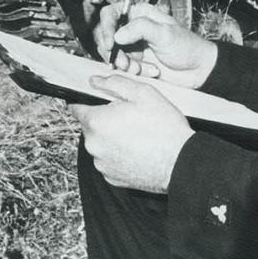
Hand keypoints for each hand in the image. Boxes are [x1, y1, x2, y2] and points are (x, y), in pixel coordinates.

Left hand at [71, 75, 193, 192]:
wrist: (181, 163)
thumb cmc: (164, 127)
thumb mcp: (143, 93)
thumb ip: (115, 82)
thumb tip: (95, 81)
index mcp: (96, 122)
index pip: (76, 108)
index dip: (87, 102)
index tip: (99, 102)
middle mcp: (93, 145)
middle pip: (90, 127)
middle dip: (104, 120)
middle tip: (128, 117)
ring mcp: (102, 164)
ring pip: (100, 144)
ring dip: (111, 139)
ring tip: (136, 136)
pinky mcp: (112, 178)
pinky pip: (109, 161)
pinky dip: (119, 156)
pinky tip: (137, 151)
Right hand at [93, 3, 217, 88]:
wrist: (198, 71)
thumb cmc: (186, 47)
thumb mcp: (165, 34)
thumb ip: (140, 29)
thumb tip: (117, 35)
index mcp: (139, 14)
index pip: (110, 14)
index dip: (105, 28)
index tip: (110, 45)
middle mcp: (132, 28)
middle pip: (106, 35)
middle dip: (113, 52)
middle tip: (124, 62)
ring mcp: (132, 46)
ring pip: (112, 54)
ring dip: (124, 64)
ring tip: (140, 69)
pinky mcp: (135, 62)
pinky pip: (122, 67)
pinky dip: (133, 72)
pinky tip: (150, 72)